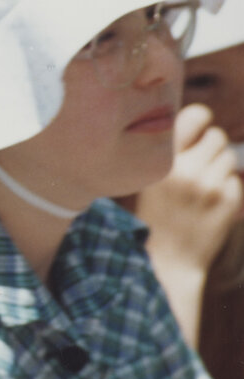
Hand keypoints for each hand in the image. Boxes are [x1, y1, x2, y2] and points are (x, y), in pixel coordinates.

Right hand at [137, 104, 241, 272]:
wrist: (165, 262)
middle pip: (216, 136)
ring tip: (201, 186)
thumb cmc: (150, 218)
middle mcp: (186, 170)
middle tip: (196, 166)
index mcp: (161, 162)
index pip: (195, 116)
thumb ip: (164, 153)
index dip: (199, 120)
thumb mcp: (143, 182)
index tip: (196, 130)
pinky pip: (236, 179)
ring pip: (228, 157)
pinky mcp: (228, 202)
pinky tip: (209, 204)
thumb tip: (193, 120)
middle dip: (209, 148)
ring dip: (219, 167)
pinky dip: (226, 188)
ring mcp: (210, 187)